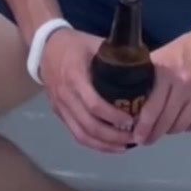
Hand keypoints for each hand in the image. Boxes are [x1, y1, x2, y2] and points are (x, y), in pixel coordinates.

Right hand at [39, 28, 137, 154]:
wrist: (46, 46)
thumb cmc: (75, 44)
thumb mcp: (96, 44)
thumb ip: (116, 57)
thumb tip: (144, 67)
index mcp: (75, 76)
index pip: (94, 104)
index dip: (114, 116)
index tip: (132, 120)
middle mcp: (66, 95)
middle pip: (89, 125)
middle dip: (113, 136)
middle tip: (134, 137)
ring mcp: (60, 106)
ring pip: (81, 134)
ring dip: (104, 145)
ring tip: (124, 146)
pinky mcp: (58, 113)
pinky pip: (75, 133)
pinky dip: (92, 143)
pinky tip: (108, 145)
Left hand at [132, 26, 190, 143]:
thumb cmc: (187, 47)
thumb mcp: (163, 55)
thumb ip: (150, 74)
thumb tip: (133, 94)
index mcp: (167, 73)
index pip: (152, 109)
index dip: (143, 127)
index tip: (137, 137)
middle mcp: (184, 86)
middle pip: (166, 121)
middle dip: (154, 134)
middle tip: (146, 139)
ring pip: (181, 126)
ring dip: (170, 130)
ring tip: (164, 129)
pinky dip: (188, 127)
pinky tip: (182, 123)